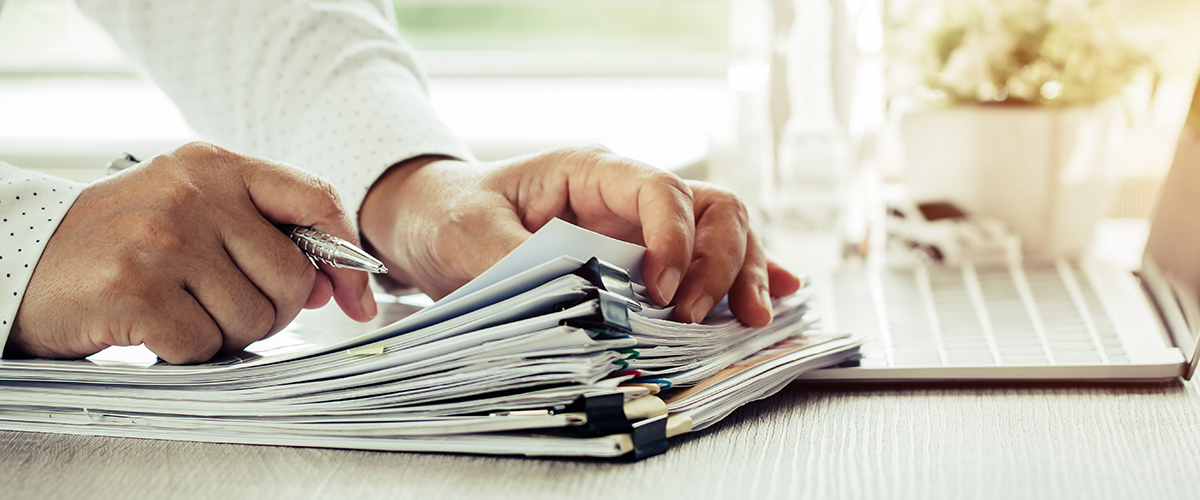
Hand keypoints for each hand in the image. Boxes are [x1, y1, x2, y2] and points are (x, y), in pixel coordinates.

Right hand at [10, 142, 376, 363]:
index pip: (314, 198)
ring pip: (255, 318)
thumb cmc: (119, 243)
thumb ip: (263, 233)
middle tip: (219, 308)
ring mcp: (164, 239)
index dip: (346, 255)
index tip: (355, 298)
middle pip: (292, 277)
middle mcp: (193, 194)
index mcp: (214, 166)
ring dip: (224, 334)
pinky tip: (153, 329)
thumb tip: (333, 284)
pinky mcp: (138, 290)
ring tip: (179, 311)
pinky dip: (186, 353)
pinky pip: (206, 346)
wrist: (20, 262)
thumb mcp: (191, 210)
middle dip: (269, 311)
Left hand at [360, 146, 800, 326]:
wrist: (429, 220)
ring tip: (751, 320)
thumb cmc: (450, 215)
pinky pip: (706, 261)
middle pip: (712, 209)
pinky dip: (742, 278)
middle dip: (723, 261)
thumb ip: (521, 266)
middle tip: (700, 317)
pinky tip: (774, 299)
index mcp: (592, 172)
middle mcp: (628, 196)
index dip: (676, 241)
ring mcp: (641, 226)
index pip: (661, 191)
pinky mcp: (642, 259)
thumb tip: (581, 312)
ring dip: (743, 274)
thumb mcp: (470, 237)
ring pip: (723, 234)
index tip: (662, 295)